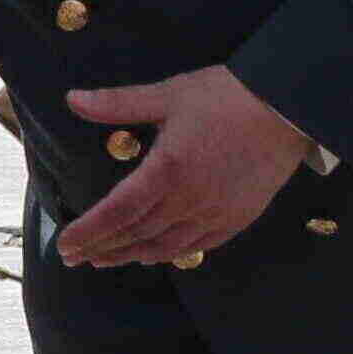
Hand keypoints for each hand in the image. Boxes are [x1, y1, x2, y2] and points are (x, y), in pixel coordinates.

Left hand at [57, 65, 312, 268]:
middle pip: (135, 235)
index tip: (65, 244)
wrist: (287, 108)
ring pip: (163, 247)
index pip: (117, 213)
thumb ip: (118, 103)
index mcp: (167, 171)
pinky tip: (153, 256)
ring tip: (105, 259)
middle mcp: (188, 200)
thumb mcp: (168, 94)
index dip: (88, 232)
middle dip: (101, 248)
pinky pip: (197, 246)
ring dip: (130, 255)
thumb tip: (73, 99)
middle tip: (75, 257)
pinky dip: (169, 254)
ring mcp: (214, 213)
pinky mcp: (236, 218)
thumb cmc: (227, 96)